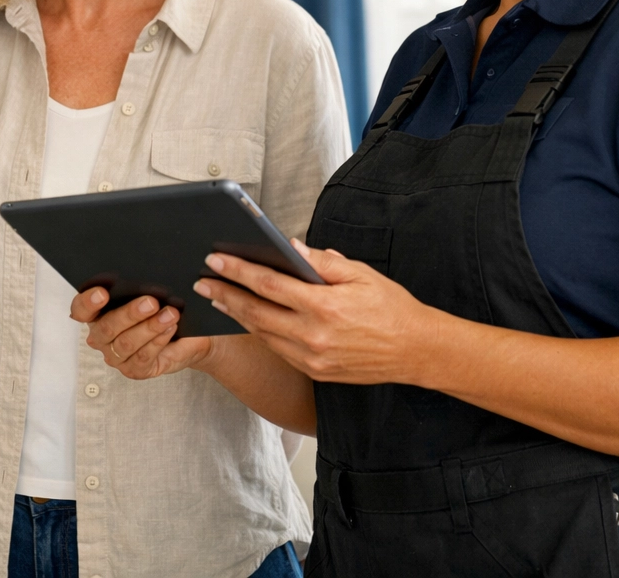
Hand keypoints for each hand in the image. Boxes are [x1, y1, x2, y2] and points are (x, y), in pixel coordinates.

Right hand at [70, 288, 214, 379]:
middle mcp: (101, 337)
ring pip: (126, 343)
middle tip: (151, 302)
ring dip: (150, 327)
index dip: (87, 302)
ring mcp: (116, 356)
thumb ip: (141, 286)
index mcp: (97, 314)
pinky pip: (143, 357)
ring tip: (170, 314)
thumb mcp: (150, 293)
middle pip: (106, 327)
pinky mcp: (134, 370)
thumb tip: (146, 278)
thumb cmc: (160, 309)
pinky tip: (170, 328)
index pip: (80, 310)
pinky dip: (158, 341)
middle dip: (130, 314)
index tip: (102, 293)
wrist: (185, 337)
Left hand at [194, 242, 447, 386]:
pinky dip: (260, 333)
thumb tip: (289, 246)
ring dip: (237, 316)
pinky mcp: (316, 371)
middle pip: (257, 313)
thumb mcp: (360, 273)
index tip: (216, 260)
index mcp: (326, 307)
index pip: (270, 284)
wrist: (416, 351)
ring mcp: (313, 358)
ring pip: (264, 334)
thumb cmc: (391, 307)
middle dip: (225, 295)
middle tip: (202, 282)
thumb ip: (321, 261)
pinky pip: (279, 350)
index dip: (239, 271)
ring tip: (218, 298)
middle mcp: (315, 336)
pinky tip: (248, 320)